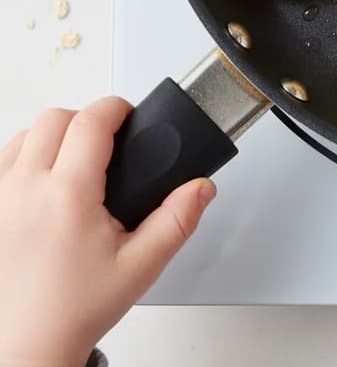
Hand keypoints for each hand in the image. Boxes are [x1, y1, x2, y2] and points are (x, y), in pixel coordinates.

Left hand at [0, 98, 215, 366]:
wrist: (25, 348)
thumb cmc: (72, 311)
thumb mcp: (142, 265)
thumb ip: (178, 220)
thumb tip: (201, 186)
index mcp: (69, 195)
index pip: (92, 120)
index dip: (117, 108)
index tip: (129, 116)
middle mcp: (26, 189)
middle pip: (56, 118)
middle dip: (87, 120)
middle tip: (107, 142)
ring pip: (24, 134)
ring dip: (52, 136)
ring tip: (74, 162)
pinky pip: (1, 159)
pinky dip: (23, 157)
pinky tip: (42, 179)